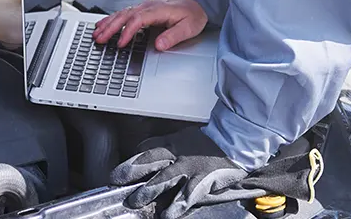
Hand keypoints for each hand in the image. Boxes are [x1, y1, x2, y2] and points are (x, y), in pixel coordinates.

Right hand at [93, 0, 207, 50]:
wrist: (196, 2)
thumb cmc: (192, 14)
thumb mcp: (189, 27)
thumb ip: (173, 36)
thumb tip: (159, 45)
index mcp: (158, 10)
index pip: (138, 20)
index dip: (128, 32)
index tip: (120, 44)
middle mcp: (148, 6)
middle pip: (125, 16)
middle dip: (110, 27)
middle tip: (99, 38)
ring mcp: (144, 7)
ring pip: (122, 14)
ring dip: (108, 23)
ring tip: (96, 33)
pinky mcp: (143, 10)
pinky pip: (124, 13)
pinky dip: (112, 19)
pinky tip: (104, 25)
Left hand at [109, 126, 247, 218]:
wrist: (235, 139)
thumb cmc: (207, 142)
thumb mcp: (180, 138)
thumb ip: (161, 146)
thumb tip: (140, 151)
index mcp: (171, 144)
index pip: (146, 151)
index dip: (130, 163)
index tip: (115, 175)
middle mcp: (177, 155)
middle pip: (150, 162)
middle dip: (132, 173)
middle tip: (117, 184)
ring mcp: (189, 168)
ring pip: (164, 179)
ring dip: (149, 191)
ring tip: (136, 202)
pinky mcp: (203, 180)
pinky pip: (187, 194)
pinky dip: (176, 205)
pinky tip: (168, 215)